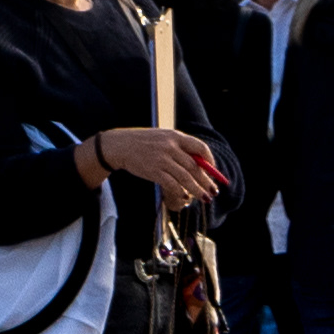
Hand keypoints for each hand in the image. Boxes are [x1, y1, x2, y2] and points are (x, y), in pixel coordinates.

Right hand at [91, 128, 220, 209]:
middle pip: (195, 166)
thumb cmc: (143, 143)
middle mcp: (171, 147)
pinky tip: (185, 197)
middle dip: (206, 180)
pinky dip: (181, 192)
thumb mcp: (163, 138)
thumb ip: (178, 147)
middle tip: (213, 191)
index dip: (210, 161)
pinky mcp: (154, 171)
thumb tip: (197, 163)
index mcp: (175, 136)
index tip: (213, 171)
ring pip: (186, 177)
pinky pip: (172, 184)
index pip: (200, 148)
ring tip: (205, 198)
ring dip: (197, 190)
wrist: (120, 145)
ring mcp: (162, 159)